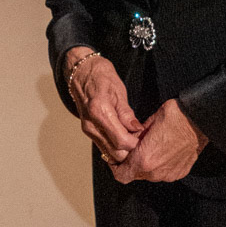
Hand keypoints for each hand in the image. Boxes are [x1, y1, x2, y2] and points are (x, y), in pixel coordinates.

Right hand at [65, 48, 143, 162]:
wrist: (81, 72)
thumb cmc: (101, 77)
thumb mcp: (119, 91)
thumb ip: (126, 113)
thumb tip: (137, 130)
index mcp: (99, 111)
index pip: (120, 141)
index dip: (135, 143)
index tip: (144, 137)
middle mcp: (90, 124)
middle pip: (115, 152)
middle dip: (130, 150)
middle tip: (141, 139)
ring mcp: (88, 129)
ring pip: (109, 153)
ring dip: (123, 150)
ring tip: (133, 137)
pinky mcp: (88, 131)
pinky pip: (104, 147)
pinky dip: (116, 147)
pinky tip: (124, 137)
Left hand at [110, 98, 207, 183]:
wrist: (201, 120)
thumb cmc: (174, 117)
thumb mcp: (147, 123)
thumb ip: (134, 137)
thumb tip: (129, 140)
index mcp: (144, 160)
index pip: (121, 175)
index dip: (115, 167)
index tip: (115, 158)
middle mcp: (156, 172)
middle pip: (135, 175)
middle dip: (131, 164)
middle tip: (132, 149)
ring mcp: (169, 174)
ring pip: (149, 174)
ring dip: (146, 164)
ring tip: (150, 147)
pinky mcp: (180, 172)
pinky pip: (164, 172)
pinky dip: (160, 164)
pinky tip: (163, 150)